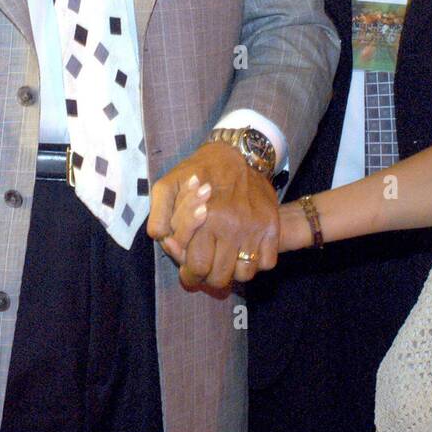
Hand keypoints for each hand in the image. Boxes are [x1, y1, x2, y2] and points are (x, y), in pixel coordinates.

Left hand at [147, 141, 278, 288]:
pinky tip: (244, 251)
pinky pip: (266, 263)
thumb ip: (160, 213)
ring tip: (225, 260)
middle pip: (219, 277)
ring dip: (233, 272)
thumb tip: (161, 240)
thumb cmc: (200, 172)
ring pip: (244, 274)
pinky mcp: (271, 227)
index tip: (189, 270)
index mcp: (206, 218)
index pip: (196, 267)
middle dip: (208, 278)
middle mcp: (232, 226)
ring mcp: (254, 228)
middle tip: (206, 268)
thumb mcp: (170, 184)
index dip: (189, 275)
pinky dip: (256, 263)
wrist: (240, 153)